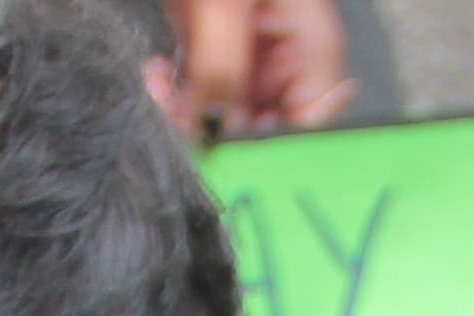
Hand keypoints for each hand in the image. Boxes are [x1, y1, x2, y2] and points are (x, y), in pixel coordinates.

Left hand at [153, 0, 351, 131]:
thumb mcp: (220, 3)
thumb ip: (222, 65)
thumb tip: (218, 127)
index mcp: (308, 29)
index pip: (316, 108)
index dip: (280, 138)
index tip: (233, 144)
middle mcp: (284, 43)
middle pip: (271, 115)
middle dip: (224, 126)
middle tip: (181, 117)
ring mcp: (246, 42)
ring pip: (230, 107)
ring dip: (192, 111)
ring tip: (161, 91)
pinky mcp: (210, 38)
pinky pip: (202, 86)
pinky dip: (178, 91)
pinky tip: (157, 76)